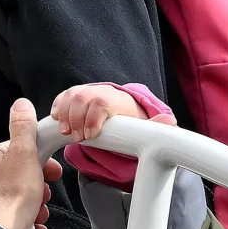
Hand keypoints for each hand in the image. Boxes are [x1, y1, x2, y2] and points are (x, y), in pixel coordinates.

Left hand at [0, 99, 61, 228]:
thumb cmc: (12, 194)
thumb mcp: (23, 153)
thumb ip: (23, 128)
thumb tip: (21, 105)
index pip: (14, 152)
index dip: (36, 159)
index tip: (50, 167)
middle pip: (17, 176)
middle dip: (37, 184)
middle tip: (44, 191)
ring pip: (17, 198)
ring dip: (35, 203)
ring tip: (39, 209)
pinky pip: (14, 218)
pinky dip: (28, 220)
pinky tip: (35, 224)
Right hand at [52, 85, 176, 142]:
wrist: (121, 108)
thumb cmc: (130, 119)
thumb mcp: (145, 124)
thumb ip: (156, 126)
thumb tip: (170, 121)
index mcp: (117, 99)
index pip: (102, 102)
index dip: (93, 118)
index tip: (90, 135)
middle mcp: (99, 91)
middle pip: (82, 98)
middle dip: (75, 118)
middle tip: (77, 137)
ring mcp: (86, 91)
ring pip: (70, 96)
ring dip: (64, 114)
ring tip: (66, 132)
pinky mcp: (74, 95)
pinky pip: (62, 96)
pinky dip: (57, 107)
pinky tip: (57, 119)